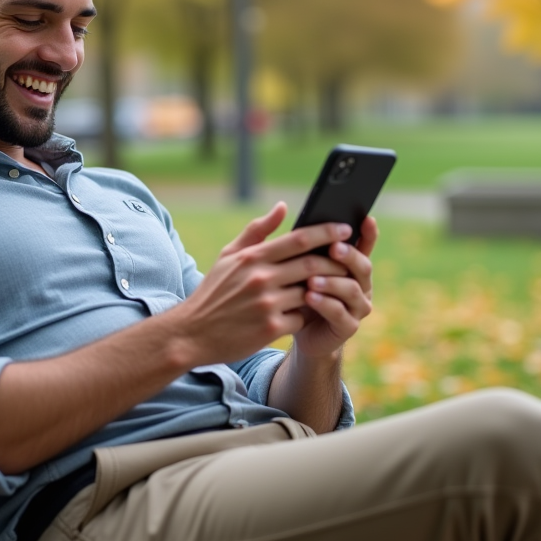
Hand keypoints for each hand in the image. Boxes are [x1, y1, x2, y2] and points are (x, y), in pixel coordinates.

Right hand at [171, 202, 352, 366]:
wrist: (191, 334)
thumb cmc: (213, 292)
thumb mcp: (228, 256)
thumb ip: (257, 230)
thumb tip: (283, 207)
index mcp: (252, 258)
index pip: (298, 239)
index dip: (326, 233)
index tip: (345, 229)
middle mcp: (260, 278)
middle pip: (311, 264)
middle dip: (335, 261)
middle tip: (349, 259)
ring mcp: (266, 304)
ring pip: (312, 292)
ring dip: (326, 289)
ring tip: (336, 285)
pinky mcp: (270, 329)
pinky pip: (302, 318)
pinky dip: (310, 313)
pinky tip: (312, 311)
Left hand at [292, 215, 376, 358]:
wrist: (291, 328)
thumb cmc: (293, 290)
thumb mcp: (292, 263)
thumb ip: (292, 240)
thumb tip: (281, 206)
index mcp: (350, 265)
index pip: (365, 244)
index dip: (369, 232)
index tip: (366, 218)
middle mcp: (359, 283)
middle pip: (363, 265)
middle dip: (349, 256)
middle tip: (334, 248)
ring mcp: (356, 306)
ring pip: (352, 290)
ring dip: (332, 282)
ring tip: (312, 279)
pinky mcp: (348, 326)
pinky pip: (340, 313)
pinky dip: (325, 304)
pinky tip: (309, 297)